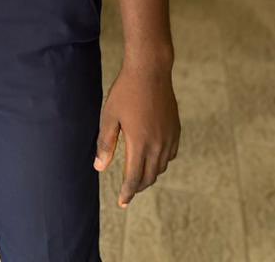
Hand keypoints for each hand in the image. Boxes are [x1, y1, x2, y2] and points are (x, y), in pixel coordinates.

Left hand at [94, 62, 179, 206]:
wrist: (150, 71)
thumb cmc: (125, 91)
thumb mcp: (109, 116)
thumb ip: (105, 144)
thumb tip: (99, 168)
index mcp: (139, 144)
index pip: (134, 178)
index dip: (127, 193)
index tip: (122, 203)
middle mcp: (157, 145)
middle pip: (149, 177)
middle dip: (137, 187)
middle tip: (128, 191)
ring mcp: (169, 138)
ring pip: (161, 167)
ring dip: (149, 175)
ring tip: (138, 175)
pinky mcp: (175, 129)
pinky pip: (170, 154)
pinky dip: (161, 162)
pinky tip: (153, 158)